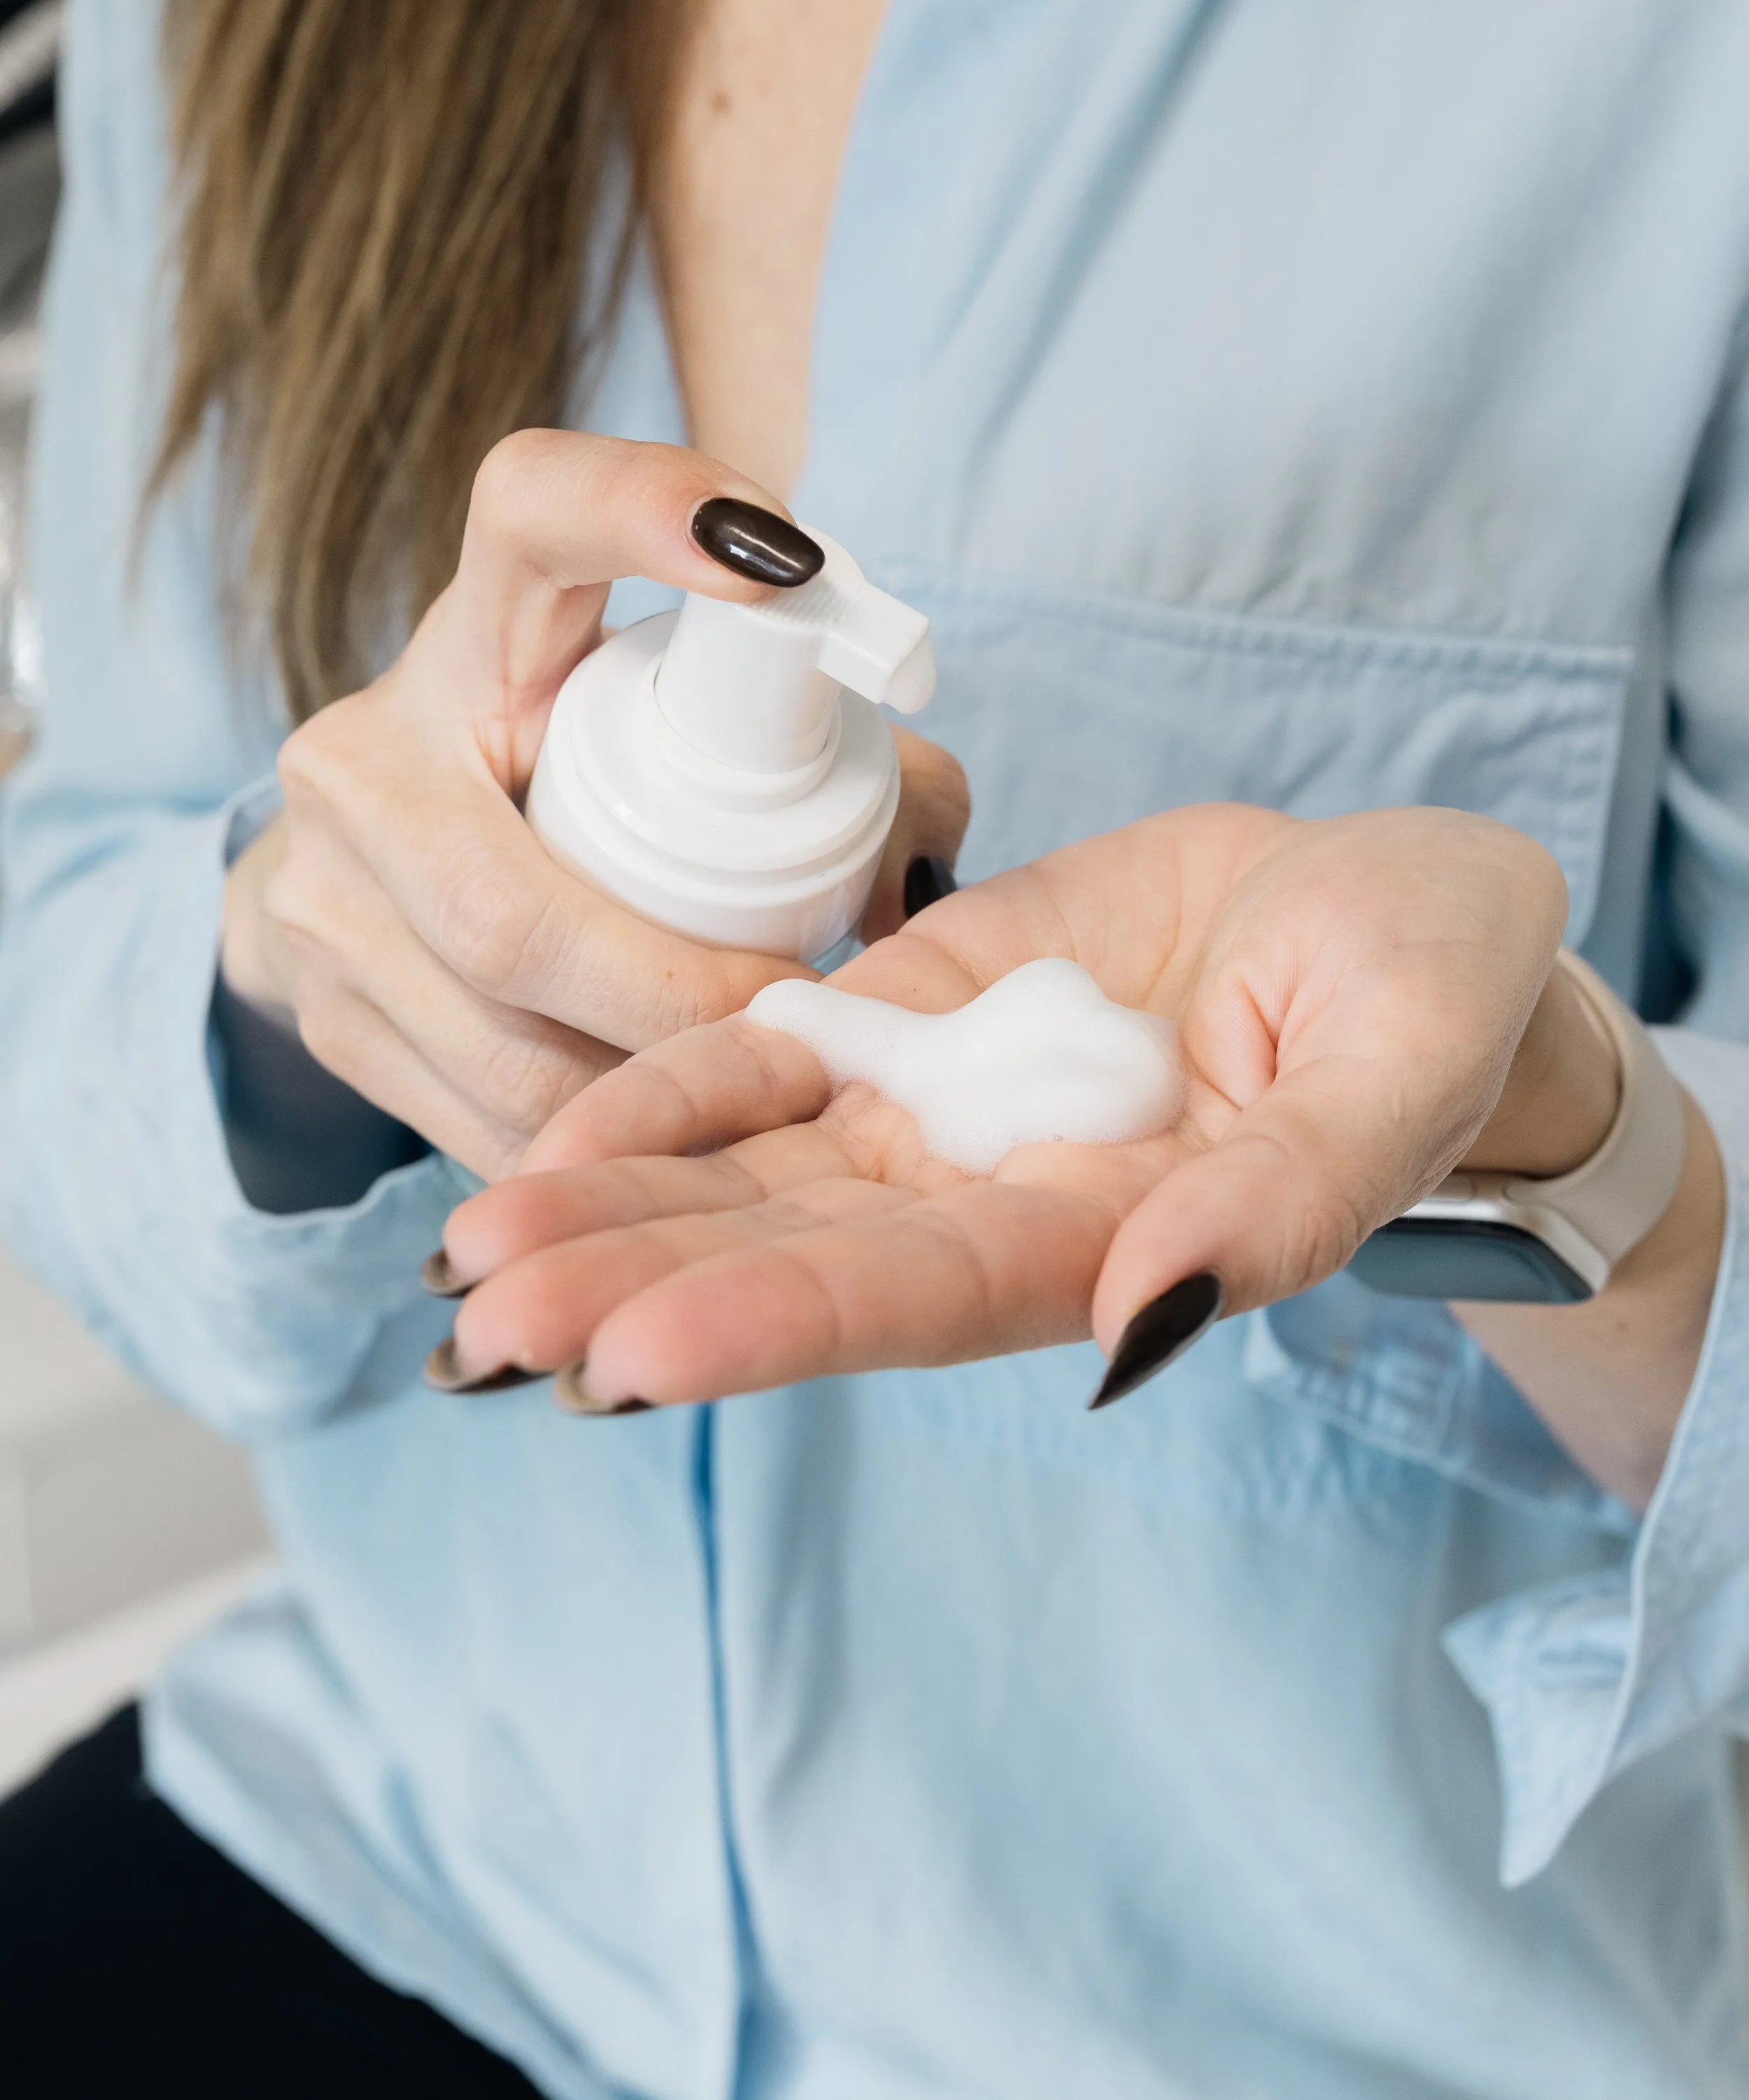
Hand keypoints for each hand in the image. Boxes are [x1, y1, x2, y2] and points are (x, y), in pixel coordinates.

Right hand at [221, 432, 967, 1179]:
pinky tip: (661, 1132)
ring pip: (501, 1040)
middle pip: (519, 914)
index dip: (643, 511)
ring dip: (648, 1093)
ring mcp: (324, 892)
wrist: (370, 876)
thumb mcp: (674, 731)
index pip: (535, 513)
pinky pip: (476, 1115)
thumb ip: (837, 753)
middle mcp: (371, 749)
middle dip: (680, 999)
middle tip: (798, 1020)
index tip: (778, 559)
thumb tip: (923, 860)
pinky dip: (593, 1138)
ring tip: (751, 1089)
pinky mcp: (324, 1012)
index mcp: (483, 634)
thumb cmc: (579, 783)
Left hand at [434, 802, 1605, 1403]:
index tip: (623, 1357)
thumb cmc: (1433, 998)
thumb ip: (1285, 1194)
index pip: (917, 1300)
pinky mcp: (918, 1010)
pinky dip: (669, 1086)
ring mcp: (945, 1108)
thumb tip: (1150, 1314)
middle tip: (478, 1314)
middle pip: (792, 1256)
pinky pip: (775, 1056)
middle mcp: (997, 1199)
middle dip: (633, 1284)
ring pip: (754, 1173)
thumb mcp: (1398, 1072)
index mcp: (1110, 1241)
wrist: (1392, 913)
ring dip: (610, 1205)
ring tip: (466, 1247)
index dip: (773, 1322)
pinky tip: (555, 1125)